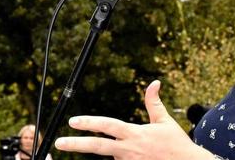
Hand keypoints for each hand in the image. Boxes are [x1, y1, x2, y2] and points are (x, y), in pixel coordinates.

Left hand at [55, 80, 214, 159]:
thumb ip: (154, 102)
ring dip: (116, 152)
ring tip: (133, 149)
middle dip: (76, 144)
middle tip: (59, 143)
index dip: (89, 123)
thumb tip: (154, 83)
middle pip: (97, 147)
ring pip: (111, 156)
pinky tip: (136, 156)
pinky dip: (123, 158)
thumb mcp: (165, 120)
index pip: (108, 126)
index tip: (73, 121)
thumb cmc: (176, 143)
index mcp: (136, 133)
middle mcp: (129, 149)